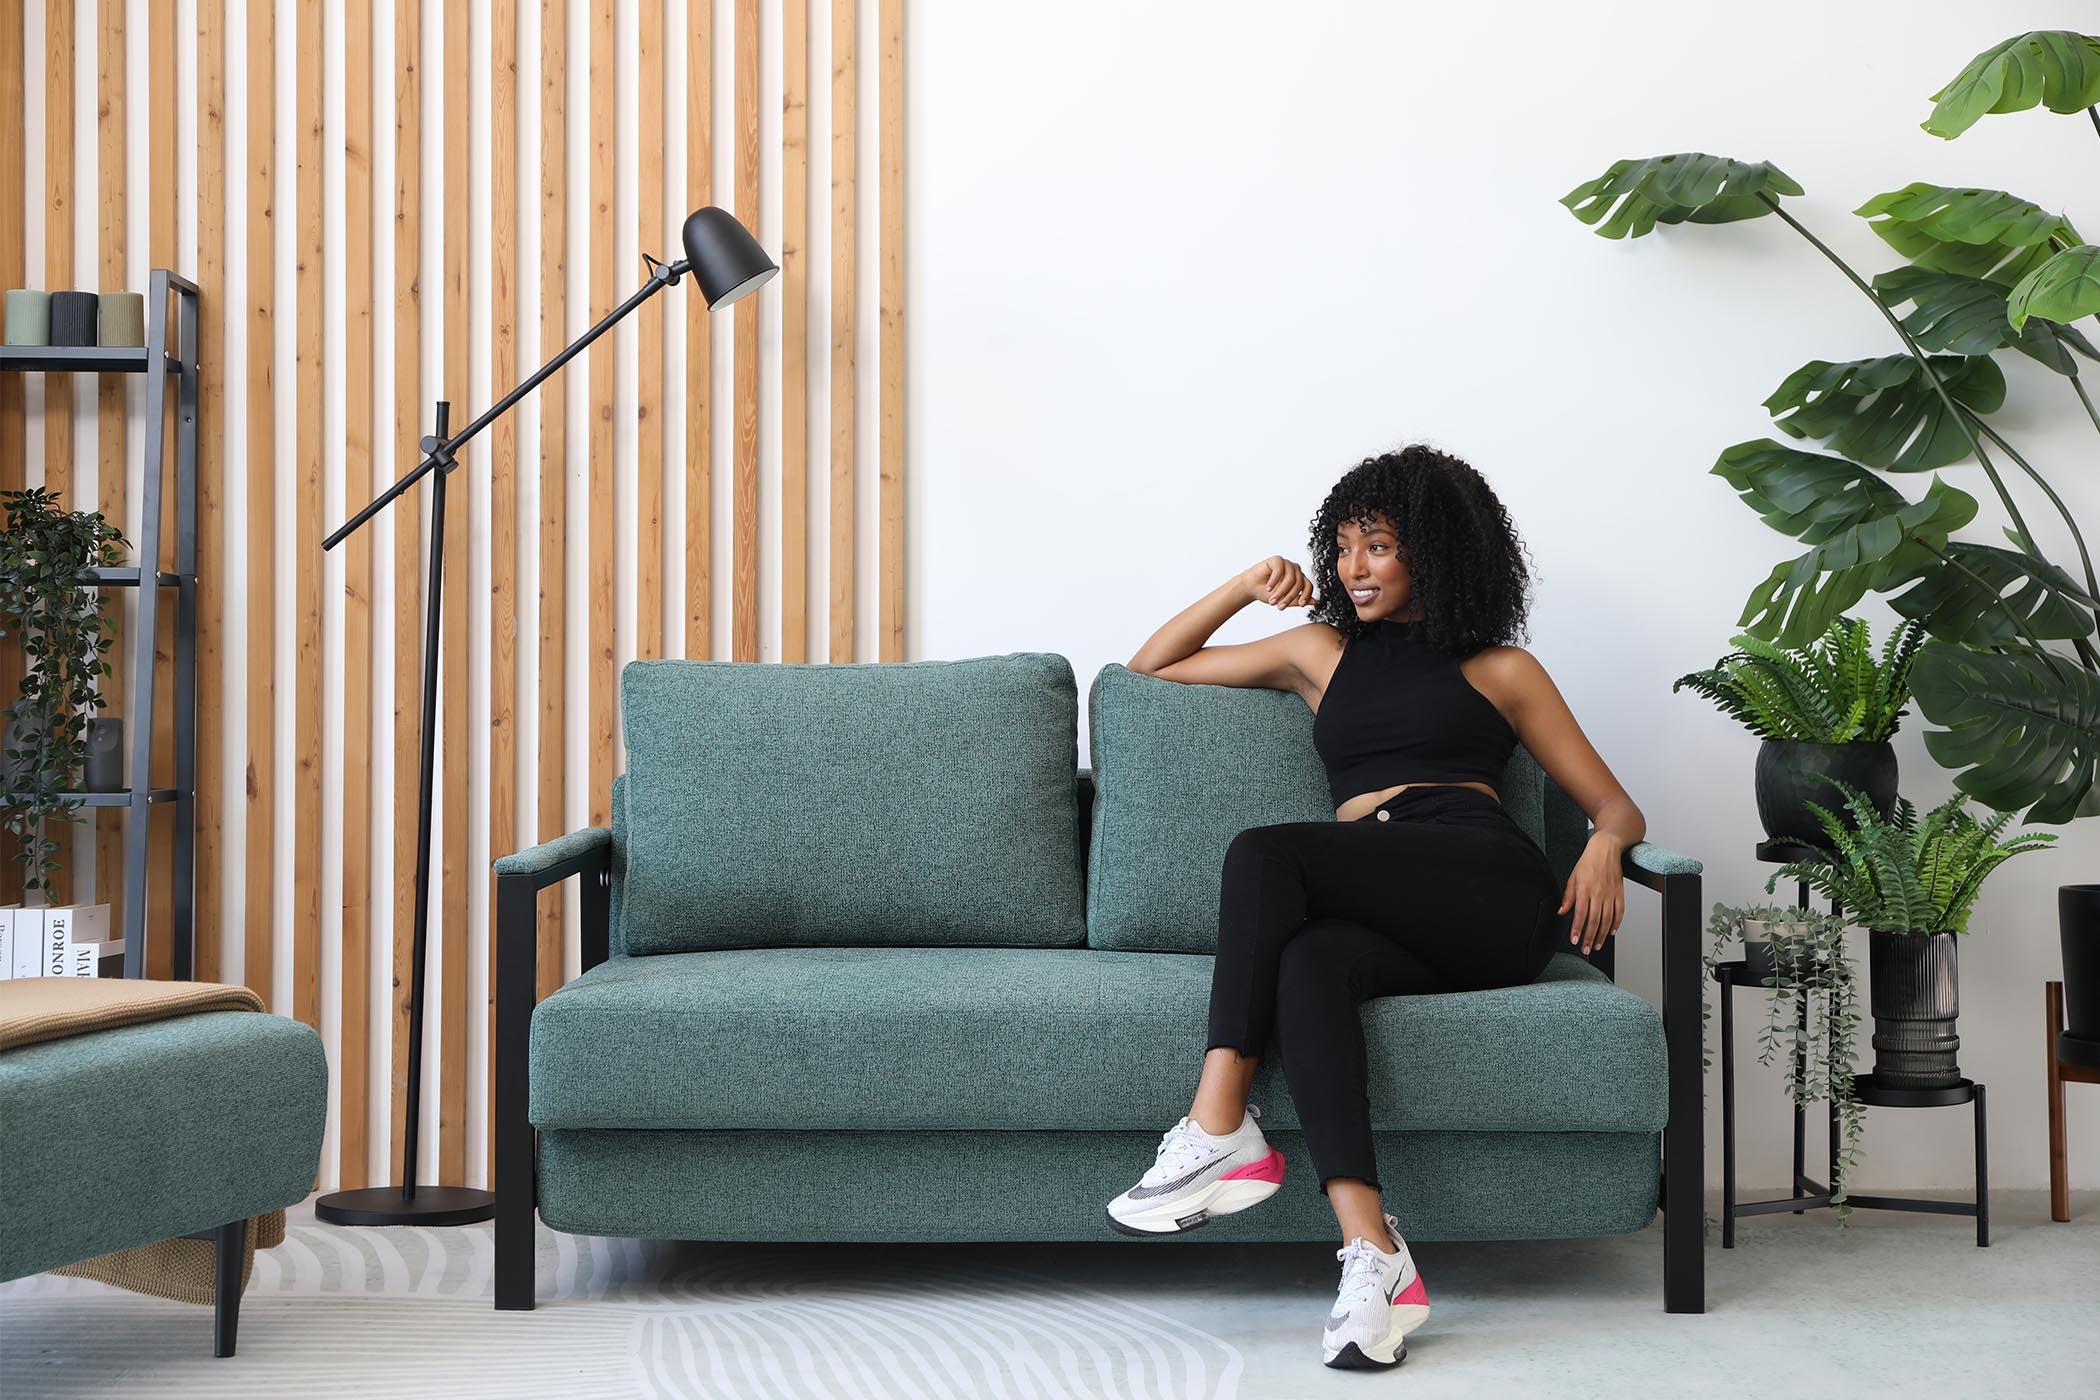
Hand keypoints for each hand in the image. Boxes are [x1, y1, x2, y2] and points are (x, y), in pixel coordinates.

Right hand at [1237, 556, 1314, 609]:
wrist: (1251, 588)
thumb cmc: (1267, 593)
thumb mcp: (1284, 599)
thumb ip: (1298, 600)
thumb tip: (1314, 602)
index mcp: (1299, 579)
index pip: (1308, 585)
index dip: (1306, 595)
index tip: (1301, 604)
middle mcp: (1295, 570)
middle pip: (1299, 583)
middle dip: (1289, 597)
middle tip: (1280, 606)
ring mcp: (1287, 564)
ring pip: (1290, 578)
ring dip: (1281, 591)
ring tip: (1272, 600)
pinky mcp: (1277, 560)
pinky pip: (1280, 570)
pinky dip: (1274, 580)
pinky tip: (1268, 587)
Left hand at [1559, 837, 1624, 955]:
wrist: (1606, 849)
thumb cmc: (1587, 862)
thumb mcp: (1572, 877)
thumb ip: (1568, 897)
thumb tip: (1562, 912)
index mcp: (1584, 889)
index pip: (1580, 914)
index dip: (1577, 929)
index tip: (1574, 940)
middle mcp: (1598, 893)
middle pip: (1594, 921)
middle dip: (1589, 937)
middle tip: (1585, 949)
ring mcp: (1610, 894)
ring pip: (1607, 920)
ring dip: (1602, 935)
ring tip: (1596, 945)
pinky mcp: (1620, 893)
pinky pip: (1620, 912)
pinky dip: (1617, 924)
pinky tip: (1612, 932)